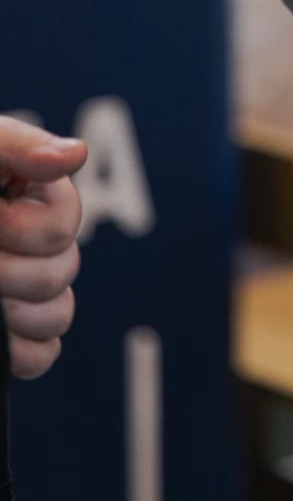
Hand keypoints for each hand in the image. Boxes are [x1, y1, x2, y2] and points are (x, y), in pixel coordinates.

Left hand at [0, 117, 87, 380]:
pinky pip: (43, 353)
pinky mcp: (18, 329)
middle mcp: (47, 243)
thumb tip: (77, 154)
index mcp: (44, 196)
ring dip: (12, 311)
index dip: (13, 229)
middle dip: (3, 270)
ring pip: (57, 314)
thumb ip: (21, 147)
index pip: (59, 228)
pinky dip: (20, 351)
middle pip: (59, 273)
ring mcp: (33, 288)